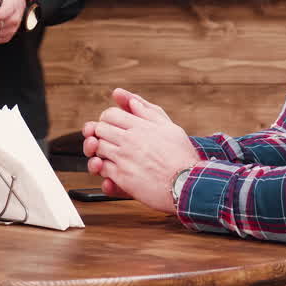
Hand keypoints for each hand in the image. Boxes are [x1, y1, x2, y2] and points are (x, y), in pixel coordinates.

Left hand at [83, 88, 199, 213]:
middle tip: (109, 140)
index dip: (108, 119)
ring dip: (101, 150)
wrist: (188, 184)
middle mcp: (130, 140)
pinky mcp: (122, 177)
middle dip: (101, 133)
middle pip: (99, 129)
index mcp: (140, 126)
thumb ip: (148, 111)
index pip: (110, 114)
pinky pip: (102, 168)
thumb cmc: (182, 157)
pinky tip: (114, 169)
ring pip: (98, 148)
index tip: (112, 126)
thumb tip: (131, 101)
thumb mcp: (169, 127)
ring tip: (111, 155)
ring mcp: (124, 158)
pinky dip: (104, 168)